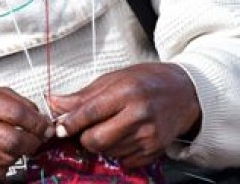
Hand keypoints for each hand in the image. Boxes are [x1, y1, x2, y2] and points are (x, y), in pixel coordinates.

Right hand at [0, 84, 53, 179]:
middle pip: (14, 140)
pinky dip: (5, 164)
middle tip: (37, 140)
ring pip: (8, 157)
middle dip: (32, 142)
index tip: (45, 126)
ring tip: (15, 144)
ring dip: (19, 154)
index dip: (37, 123)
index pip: (18, 113)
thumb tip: (40, 117)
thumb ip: (15, 101)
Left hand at [47, 62, 200, 168]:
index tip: (60, 127)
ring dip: (102, 144)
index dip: (70, 123)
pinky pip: (124, 160)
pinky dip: (119, 151)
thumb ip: (84, 95)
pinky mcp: (155, 150)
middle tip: (87, 128)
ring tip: (112, 126)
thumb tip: (54, 102)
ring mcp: (149, 136)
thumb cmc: (148, 81)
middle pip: (96, 140)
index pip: (89, 113)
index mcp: (126, 92)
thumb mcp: (115, 78)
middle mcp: (139, 115)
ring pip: (108, 152)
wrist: (186, 93)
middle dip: (85, 137)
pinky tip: (126, 135)